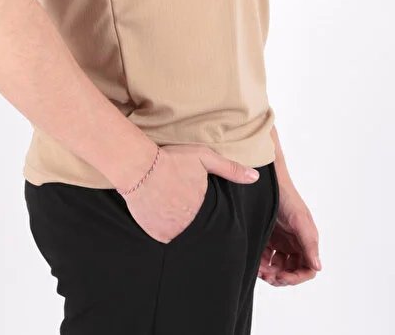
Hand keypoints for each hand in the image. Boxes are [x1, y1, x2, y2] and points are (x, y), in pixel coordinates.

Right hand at [120, 143, 260, 243]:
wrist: (139, 167)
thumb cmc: (172, 160)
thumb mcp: (204, 157)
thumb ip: (231, 169)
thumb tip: (255, 177)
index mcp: (206, 208)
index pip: (215, 218)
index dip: (207, 209)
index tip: (197, 199)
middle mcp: (191, 225)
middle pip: (198, 227)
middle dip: (193, 217)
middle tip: (182, 202)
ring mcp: (173, 232)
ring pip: (183, 234)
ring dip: (180, 225)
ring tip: (171, 207)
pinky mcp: (157, 235)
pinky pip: (165, 237)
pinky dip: (165, 228)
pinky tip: (160, 213)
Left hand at [258, 183, 321, 285]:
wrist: (266, 180)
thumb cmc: (286, 197)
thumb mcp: (299, 220)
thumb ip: (309, 243)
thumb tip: (318, 266)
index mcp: (306, 241)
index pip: (307, 268)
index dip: (297, 277)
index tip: (282, 276)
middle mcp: (295, 243)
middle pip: (291, 271)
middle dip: (280, 277)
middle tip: (268, 276)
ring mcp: (280, 242)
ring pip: (277, 267)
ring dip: (270, 273)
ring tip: (259, 270)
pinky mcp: (267, 238)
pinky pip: (265, 258)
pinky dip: (261, 264)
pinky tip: (255, 263)